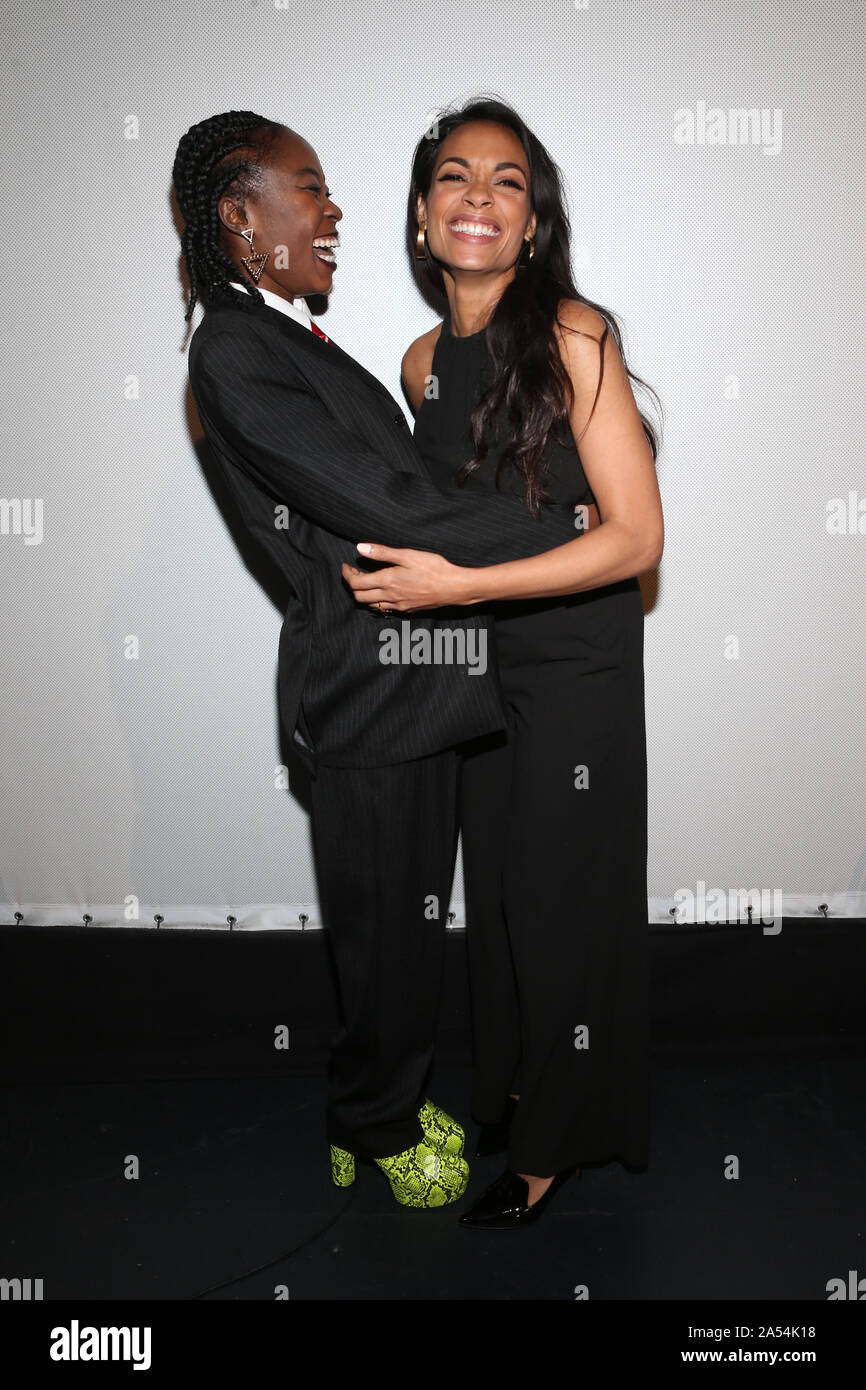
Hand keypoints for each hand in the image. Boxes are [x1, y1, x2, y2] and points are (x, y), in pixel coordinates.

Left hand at [341, 542, 471, 611]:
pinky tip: (383, 591)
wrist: (455, 587)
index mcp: (387, 581)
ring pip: (371, 605)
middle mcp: (390, 597)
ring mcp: (398, 605)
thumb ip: (383, 552)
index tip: (346, 566)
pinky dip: (377, 601)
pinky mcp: (407, 609)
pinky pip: (384, 608)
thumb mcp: (408, 555)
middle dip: (352, 585)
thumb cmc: (434, 568)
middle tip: (354, 572)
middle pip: (359, 597)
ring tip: (367, 580)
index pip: (356, 583)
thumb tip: (360, 548)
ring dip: (363, 594)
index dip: (346, 574)